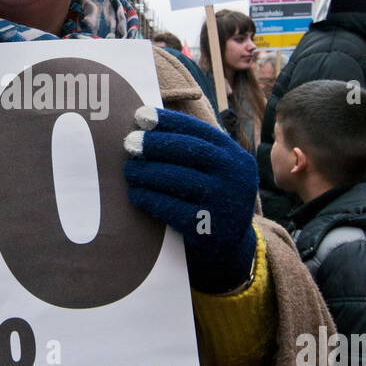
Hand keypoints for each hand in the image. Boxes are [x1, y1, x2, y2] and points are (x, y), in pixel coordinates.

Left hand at [124, 106, 257, 293]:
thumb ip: (194, 151)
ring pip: (177, 179)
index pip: (200, 132)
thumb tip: (147, 124)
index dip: (168, 122)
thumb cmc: (211, 201)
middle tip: (128, 143)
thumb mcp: (215, 173)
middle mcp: (236, 177)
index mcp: (236, 157)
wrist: (230, 250)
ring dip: (146, 172)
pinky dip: (149, 199)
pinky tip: (135, 194)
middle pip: (189, 151)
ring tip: (128, 170)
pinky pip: (170, 208)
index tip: (141, 116)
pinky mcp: (208, 230)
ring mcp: (224, 204)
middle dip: (155, 145)